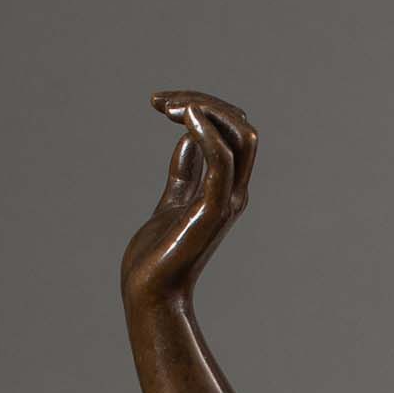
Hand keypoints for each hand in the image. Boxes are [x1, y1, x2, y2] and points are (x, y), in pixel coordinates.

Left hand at [122, 91, 256, 310]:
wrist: (151, 290)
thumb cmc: (159, 251)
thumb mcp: (174, 196)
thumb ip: (186, 169)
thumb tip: (189, 136)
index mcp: (228, 189)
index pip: (235, 131)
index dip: (204, 107)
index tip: (162, 105)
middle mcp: (234, 193)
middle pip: (242, 127)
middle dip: (205, 102)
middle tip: (161, 103)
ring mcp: (225, 201)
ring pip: (238, 135)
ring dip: (204, 108)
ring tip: (166, 106)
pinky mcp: (210, 211)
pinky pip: (219, 160)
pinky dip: (205, 131)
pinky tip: (181, 115)